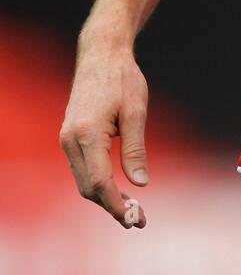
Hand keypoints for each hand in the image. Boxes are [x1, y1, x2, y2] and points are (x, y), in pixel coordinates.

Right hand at [60, 39, 149, 227]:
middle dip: (112, 205)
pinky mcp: (69, 136)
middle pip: (88, 187)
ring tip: (132, 207)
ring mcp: (66, 138)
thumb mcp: (136, 111)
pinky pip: (82, 169)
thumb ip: (135, 149)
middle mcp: (70, 139)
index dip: (117, 204)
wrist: (100, 55)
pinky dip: (98, 183)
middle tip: (139, 219)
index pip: (100, 182)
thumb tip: (140, 184)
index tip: (135, 219)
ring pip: (83, 181)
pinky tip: (117, 188)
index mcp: (87, 133)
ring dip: (104, 197)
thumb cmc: (122, 78)